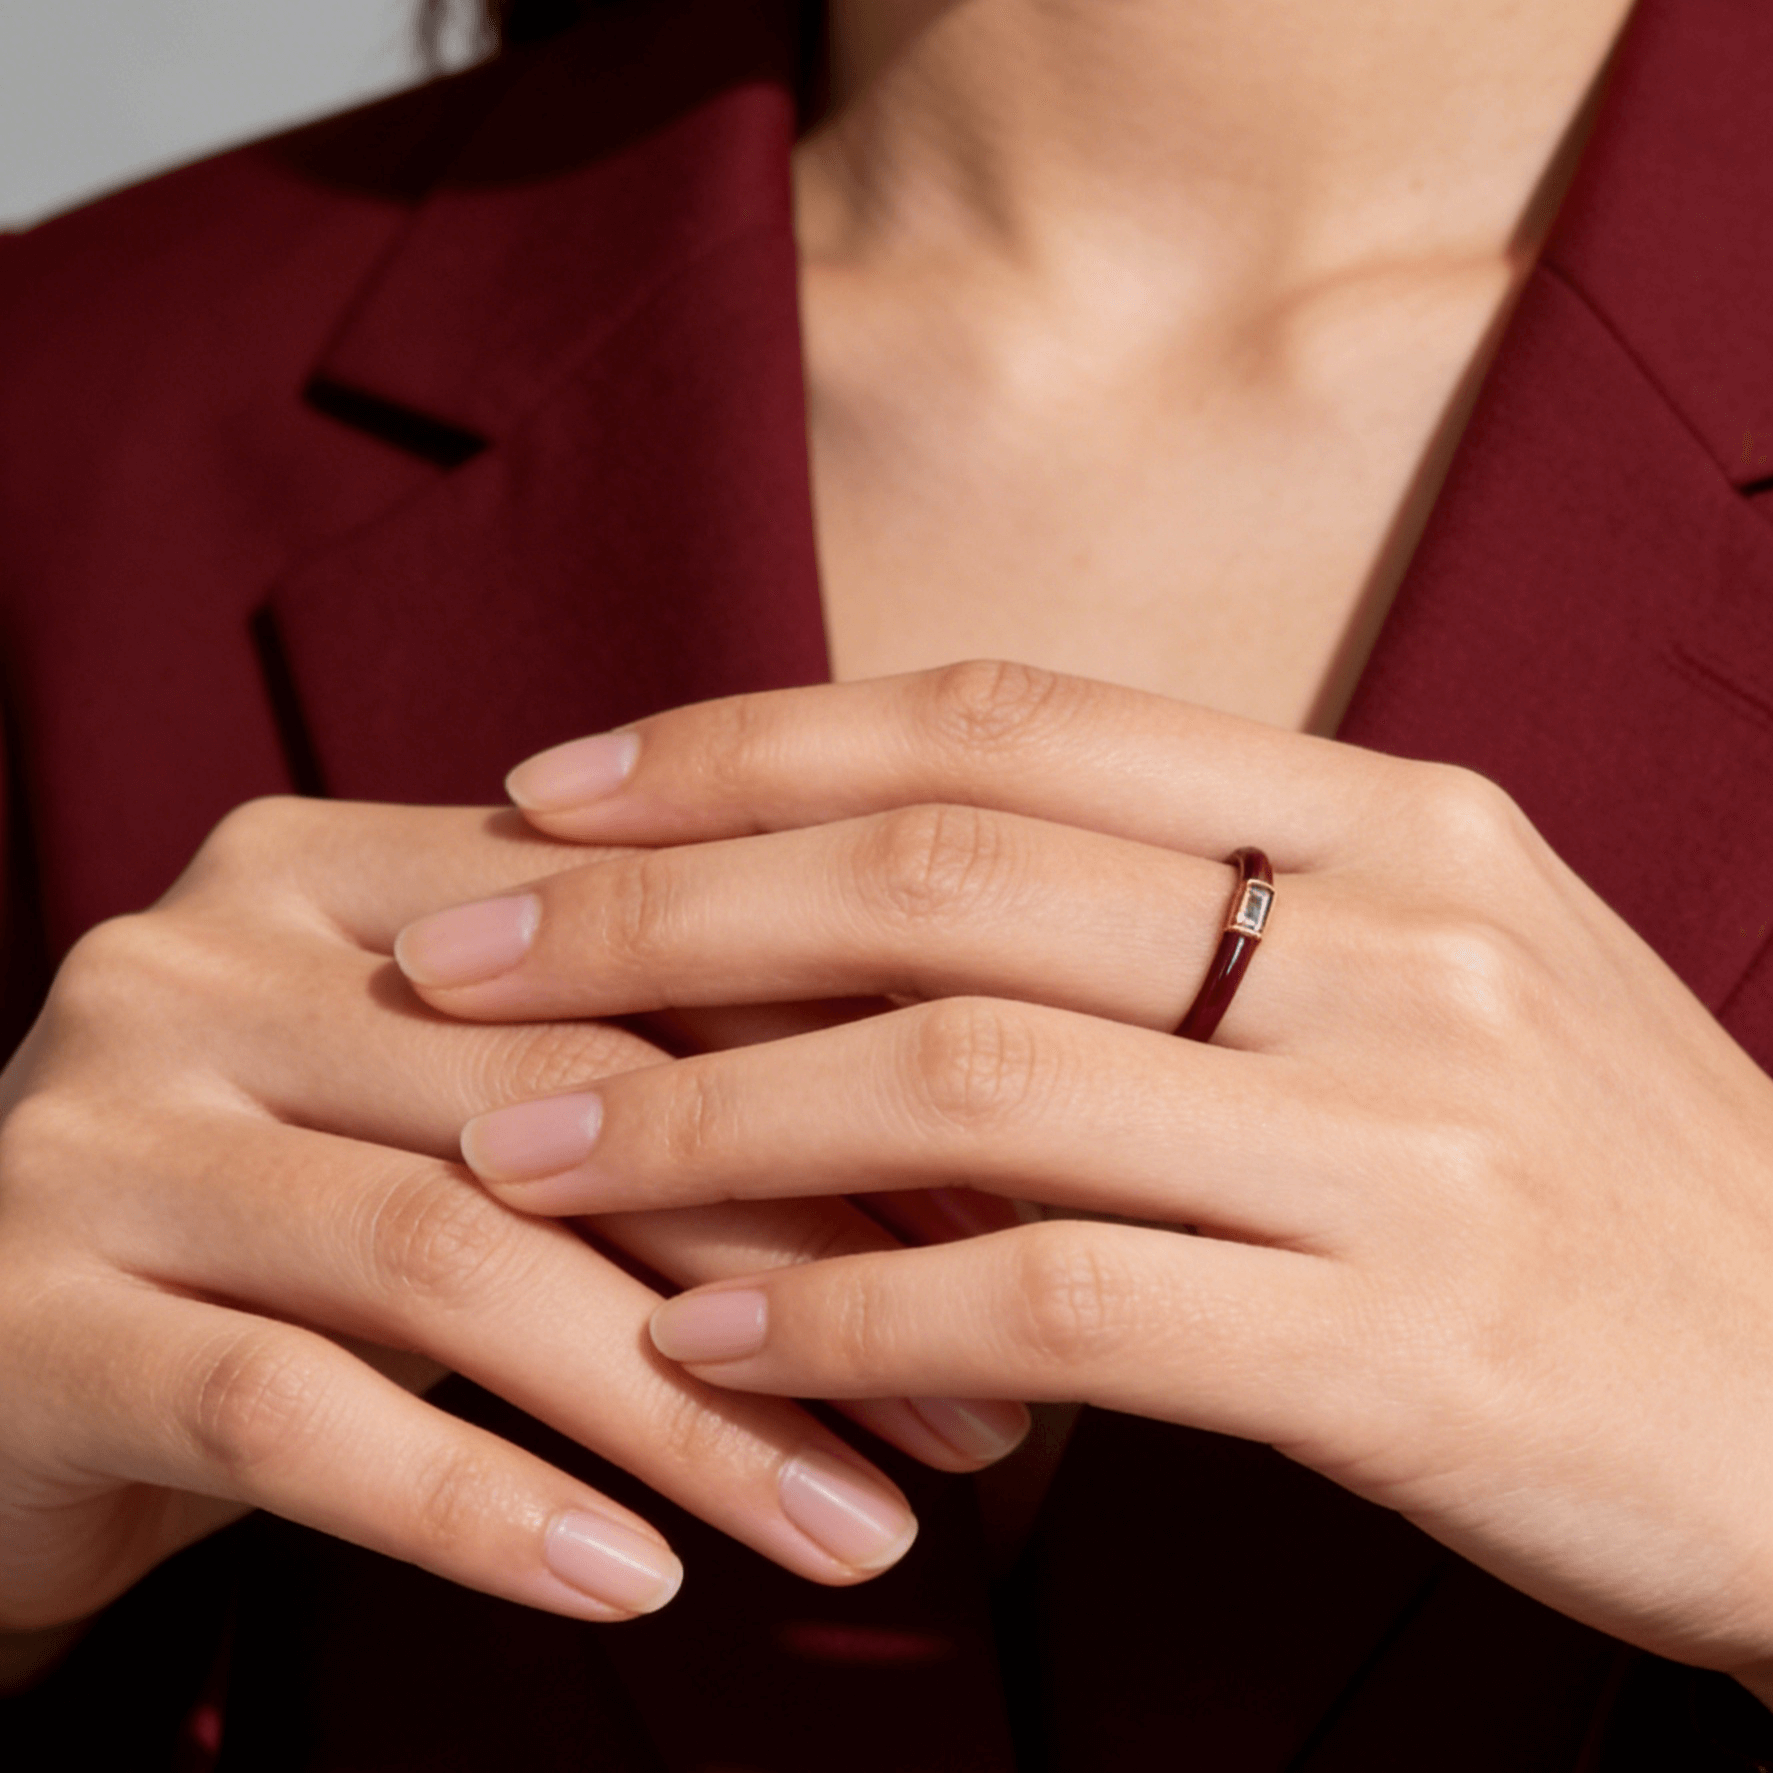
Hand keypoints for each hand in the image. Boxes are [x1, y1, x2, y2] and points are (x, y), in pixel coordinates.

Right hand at [0, 794, 1028, 1642]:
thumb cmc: (295, 1224)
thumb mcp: (461, 1119)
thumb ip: (646, 1083)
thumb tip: (962, 1174)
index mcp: (343, 868)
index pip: (647, 947)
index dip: (851, 1082)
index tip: (1019, 1224)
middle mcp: (204, 955)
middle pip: (575, 1098)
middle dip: (804, 1266)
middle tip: (971, 1417)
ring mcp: (96, 1120)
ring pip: (454, 1259)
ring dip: (684, 1419)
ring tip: (858, 1528)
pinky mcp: (15, 1309)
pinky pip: (288, 1413)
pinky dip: (481, 1503)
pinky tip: (636, 1588)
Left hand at [398, 663, 1772, 1693]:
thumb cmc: (1587, 1183)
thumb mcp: (1417, 989)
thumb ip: (1187, 928)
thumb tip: (884, 924)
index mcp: (1387, 816)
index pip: (1000, 720)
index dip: (750, 743)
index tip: (558, 791)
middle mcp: (1391, 937)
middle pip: (941, 870)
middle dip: (659, 914)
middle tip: (457, 953)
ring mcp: (1403, 1136)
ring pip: (966, 1079)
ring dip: (704, 1118)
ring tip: (521, 1151)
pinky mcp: (1400, 1346)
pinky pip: (1052, 1309)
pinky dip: (848, 1321)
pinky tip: (705, 1345)